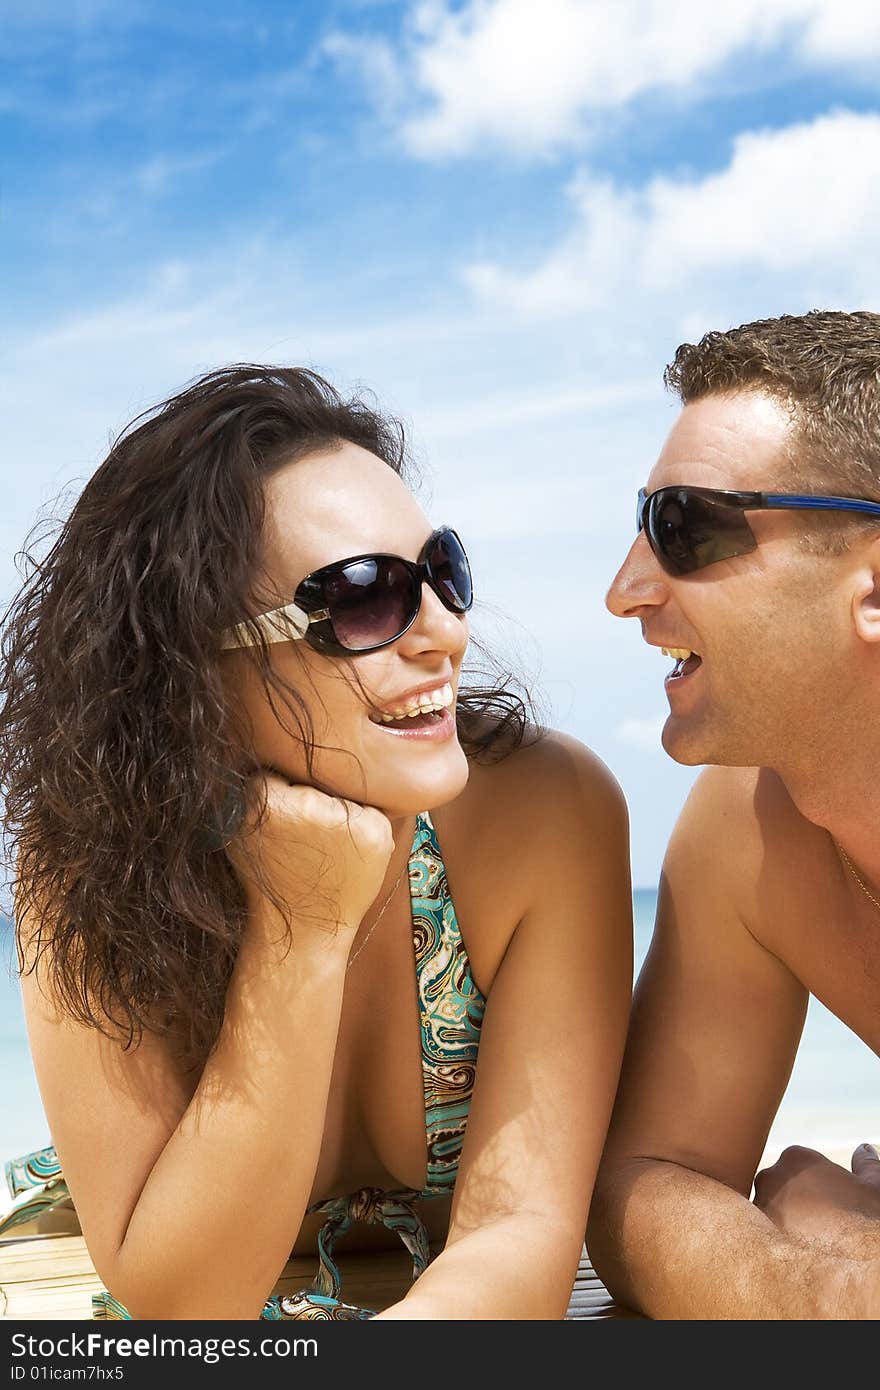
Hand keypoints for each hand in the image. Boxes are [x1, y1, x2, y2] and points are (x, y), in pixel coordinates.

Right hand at [226, 771, 393, 942]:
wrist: (305, 929)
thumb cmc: (273, 879)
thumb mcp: (237, 833)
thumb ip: (245, 792)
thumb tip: (259, 749)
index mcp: (263, 800)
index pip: (277, 772)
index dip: (280, 797)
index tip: (281, 826)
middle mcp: (304, 804)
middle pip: (313, 779)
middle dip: (310, 801)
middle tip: (304, 841)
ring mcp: (343, 818)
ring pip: (343, 793)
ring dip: (338, 813)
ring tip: (324, 851)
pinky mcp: (374, 831)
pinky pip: (370, 810)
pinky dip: (363, 827)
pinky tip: (346, 856)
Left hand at [753, 1143, 879, 1257]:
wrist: (855, 1262)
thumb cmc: (866, 1219)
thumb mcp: (873, 1186)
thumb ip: (865, 1163)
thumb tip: (864, 1149)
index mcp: (796, 1158)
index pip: (795, 1167)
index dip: (811, 1188)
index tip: (825, 1205)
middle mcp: (770, 1177)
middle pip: (775, 1188)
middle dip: (790, 1203)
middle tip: (815, 1227)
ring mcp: (758, 1207)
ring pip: (764, 1212)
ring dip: (779, 1224)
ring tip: (805, 1244)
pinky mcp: (751, 1237)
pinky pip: (757, 1238)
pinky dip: (771, 1246)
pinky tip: (793, 1257)